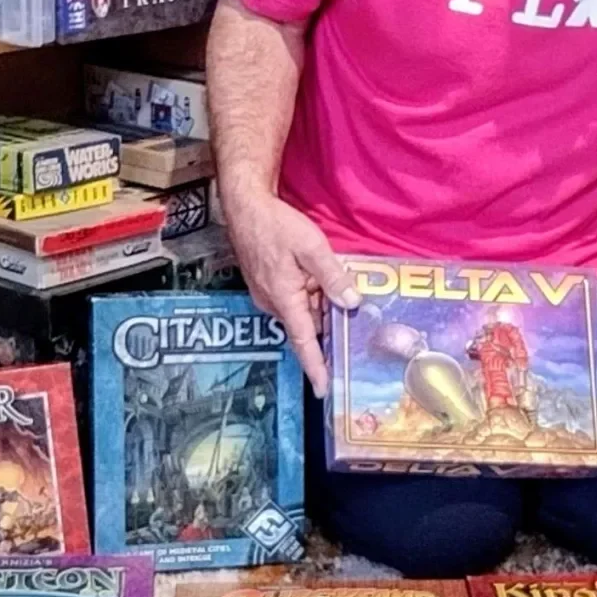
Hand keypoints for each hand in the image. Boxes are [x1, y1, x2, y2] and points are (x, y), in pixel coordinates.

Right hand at [223, 186, 359, 396]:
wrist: (245, 207)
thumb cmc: (275, 225)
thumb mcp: (311, 247)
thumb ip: (333, 276)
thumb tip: (351, 302)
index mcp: (284, 299)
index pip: (303, 342)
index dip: (315, 367)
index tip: (324, 389)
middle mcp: (272, 303)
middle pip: (307, 325)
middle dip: (327, 322)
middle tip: (350, 314)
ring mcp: (267, 295)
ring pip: (301, 310)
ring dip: (318, 304)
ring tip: (332, 285)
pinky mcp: (267, 285)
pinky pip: (293, 299)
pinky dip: (308, 294)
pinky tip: (317, 277)